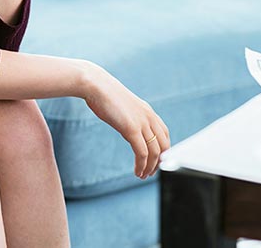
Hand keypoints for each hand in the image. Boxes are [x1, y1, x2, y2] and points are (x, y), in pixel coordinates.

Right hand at [81, 64, 170, 178]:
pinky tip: (137, 171)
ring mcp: (142, 123)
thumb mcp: (122, 105)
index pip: (165, 134)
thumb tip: (126, 123)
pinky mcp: (132, 129)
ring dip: (150, 167)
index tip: (157, 160)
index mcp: (148, 111)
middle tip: (151, 172)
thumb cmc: (103, 94)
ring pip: (155, 152)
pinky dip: (142, 165)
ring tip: (143, 175)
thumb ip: (128, 115)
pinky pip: (142, 153)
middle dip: (159, 161)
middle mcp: (149, 117)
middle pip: (164, 145)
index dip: (164, 149)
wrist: (95, 85)